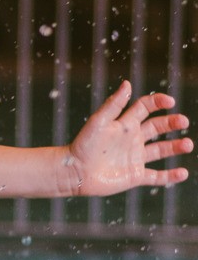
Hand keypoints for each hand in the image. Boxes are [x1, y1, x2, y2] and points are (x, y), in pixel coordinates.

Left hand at [68, 83, 190, 195]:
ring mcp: (135, 158)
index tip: (170, 102)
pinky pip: (156, 176)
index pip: (146, 107)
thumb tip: (127, 83)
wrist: (73, 171)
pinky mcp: (134, 175)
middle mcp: (133, 139)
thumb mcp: (98, 121)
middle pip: (158, 127)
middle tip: (183, 122)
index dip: (158, 102)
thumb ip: (114, 104)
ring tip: (188, 144)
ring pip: (160, 150)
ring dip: (175, 147)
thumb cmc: (83, 145)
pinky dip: (170, 176)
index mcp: (125, 124)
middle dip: (172, 123)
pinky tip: (183, 173)